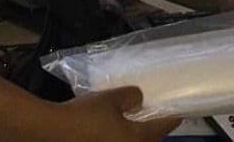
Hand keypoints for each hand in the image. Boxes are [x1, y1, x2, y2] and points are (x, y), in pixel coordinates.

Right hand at [55, 86, 180, 141]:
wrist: (53, 133)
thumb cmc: (86, 115)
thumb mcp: (111, 98)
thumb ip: (129, 96)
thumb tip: (139, 97)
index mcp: (136, 140)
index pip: (161, 128)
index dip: (172, 119)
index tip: (180, 114)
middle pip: (148, 141)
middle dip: (152, 131)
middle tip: (154, 117)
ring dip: (134, 136)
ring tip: (132, 122)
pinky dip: (119, 137)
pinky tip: (111, 129)